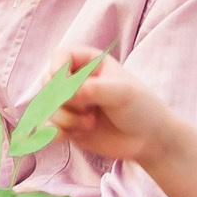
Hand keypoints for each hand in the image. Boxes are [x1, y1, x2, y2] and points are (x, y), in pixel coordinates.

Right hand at [49, 49, 179, 166]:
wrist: (149, 140)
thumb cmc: (141, 108)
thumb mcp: (122, 93)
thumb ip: (93, 89)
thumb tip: (66, 92)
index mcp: (91, 63)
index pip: (61, 56)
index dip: (57, 69)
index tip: (63, 81)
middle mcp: (77, 81)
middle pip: (48, 83)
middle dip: (62, 98)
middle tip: (86, 108)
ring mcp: (72, 104)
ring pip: (47, 107)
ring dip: (65, 118)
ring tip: (89, 123)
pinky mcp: (69, 125)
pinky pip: (48, 126)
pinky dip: (55, 132)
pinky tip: (68, 137)